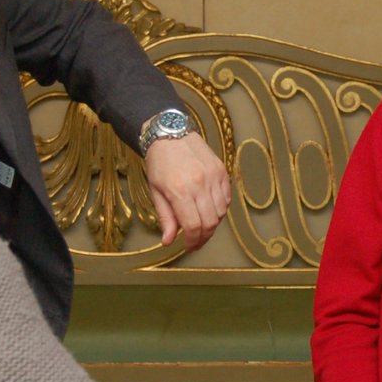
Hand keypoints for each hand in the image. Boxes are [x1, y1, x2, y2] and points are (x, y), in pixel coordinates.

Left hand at [144, 132, 230, 251]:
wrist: (170, 134)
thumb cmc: (159, 163)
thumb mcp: (156, 192)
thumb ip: (165, 218)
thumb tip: (168, 241)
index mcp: (180, 191)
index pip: (193, 226)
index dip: (193, 242)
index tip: (189, 247)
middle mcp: (200, 184)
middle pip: (210, 222)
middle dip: (204, 237)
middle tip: (196, 241)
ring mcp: (213, 177)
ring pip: (220, 213)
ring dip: (212, 224)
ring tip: (201, 225)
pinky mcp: (221, 171)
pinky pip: (226, 199)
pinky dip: (220, 209)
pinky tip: (208, 209)